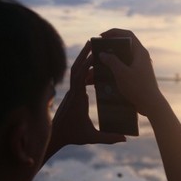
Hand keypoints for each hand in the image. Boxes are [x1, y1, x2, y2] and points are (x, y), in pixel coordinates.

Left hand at [46, 41, 124, 157]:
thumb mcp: (91, 137)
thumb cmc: (72, 135)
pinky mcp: (71, 93)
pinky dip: (84, 69)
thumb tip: (125, 138)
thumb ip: (108, 138)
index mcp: (78, 99)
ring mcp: (71, 92)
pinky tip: (92, 65)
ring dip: (82, 58)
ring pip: (75, 71)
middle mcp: (73, 92)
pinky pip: (77, 77)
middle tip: (92, 42)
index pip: (81, 78)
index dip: (87, 65)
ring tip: (92, 47)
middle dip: (83, 54)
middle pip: (76, 68)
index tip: (95, 54)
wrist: (55, 136)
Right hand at [98, 28, 165, 117]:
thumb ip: (112, 61)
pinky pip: (122, 69)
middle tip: (97, 52)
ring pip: (121, 59)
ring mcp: (139, 67)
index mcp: (139, 52)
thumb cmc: (138, 88)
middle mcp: (140, 57)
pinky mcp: (137, 76)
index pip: (126, 34)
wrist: (151, 105)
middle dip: (108, 49)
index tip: (101, 36)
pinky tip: (102, 78)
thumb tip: (103, 54)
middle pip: (123, 46)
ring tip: (96, 67)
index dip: (113, 32)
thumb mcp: (122, 73)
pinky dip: (112, 71)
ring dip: (109, 62)